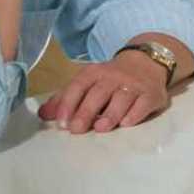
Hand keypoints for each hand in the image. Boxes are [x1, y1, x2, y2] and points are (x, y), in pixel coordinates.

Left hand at [38, 53, 169, 133]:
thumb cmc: (111, 79)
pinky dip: (134, 114)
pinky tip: (125, 123)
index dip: (68, 103)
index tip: (61, 122)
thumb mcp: (88, 82)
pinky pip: (142, 105)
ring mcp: (134, 85)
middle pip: (98, 94)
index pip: (78, 86)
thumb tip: (42, 115)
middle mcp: (114, 76)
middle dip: (86, 112)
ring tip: (100, 128)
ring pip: (121, 99)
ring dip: (110, 114)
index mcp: (94, 73)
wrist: (147, 63)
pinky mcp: (151, 95)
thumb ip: (66, 98)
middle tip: (76, 129)